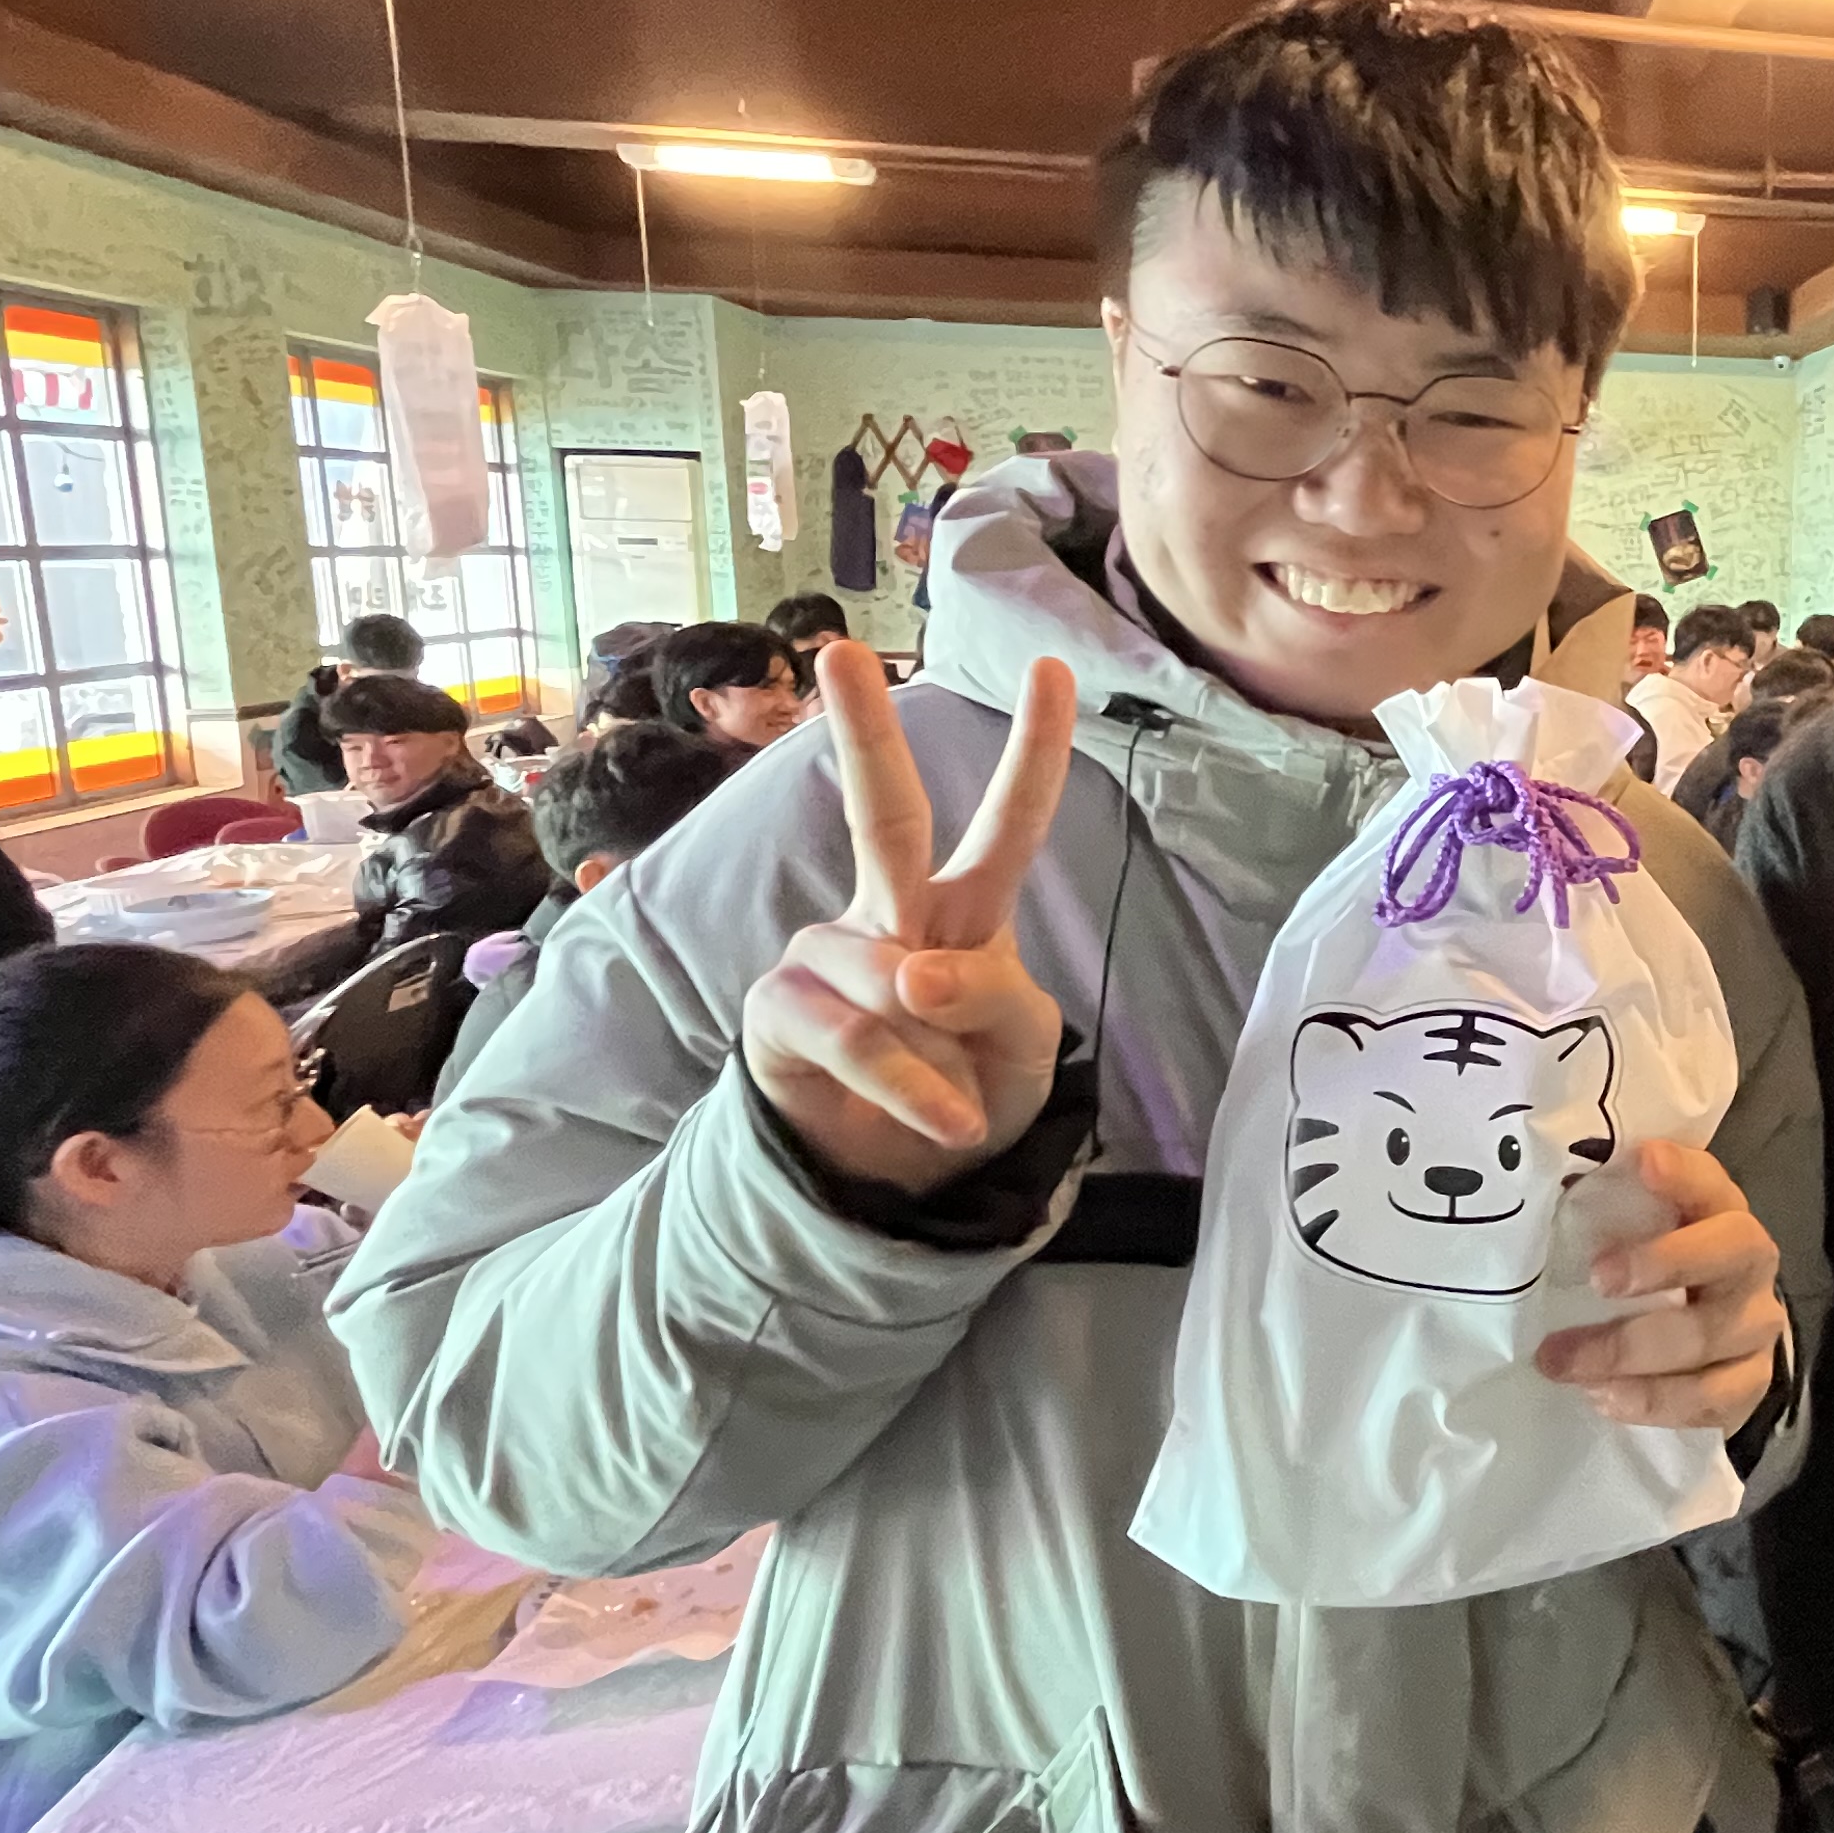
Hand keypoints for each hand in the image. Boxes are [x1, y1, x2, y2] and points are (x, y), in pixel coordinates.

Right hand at [740, 641, 1077, 1193]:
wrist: (897, 1177)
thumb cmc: (969, 1085)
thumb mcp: (1025, 1049)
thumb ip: (995, 999)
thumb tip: (914, 974)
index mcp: (966, 907)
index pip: (1007, 822)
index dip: (1035, 751)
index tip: (1051, 669)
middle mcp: (892, 912)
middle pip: (882, 812)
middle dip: (862, 731)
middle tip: (841, 654)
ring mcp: (828, 952)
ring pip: (889, 979)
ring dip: (936, 1056)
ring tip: (957, 1106)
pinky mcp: (782, 1006)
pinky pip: (853, 1037)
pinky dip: (906, 1086)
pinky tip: (942, 1120)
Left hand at [1536, 1138, 1790, 1433]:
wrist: (1720, 1348)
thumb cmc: (1658, 1276)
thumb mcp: (1642, 1237)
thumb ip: (1611, 1215)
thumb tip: (1534, 1197)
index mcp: (1720, 1211)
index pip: (1712, 1182)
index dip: (1683, 1173)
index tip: (1643, 1161)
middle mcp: (1749, 1263)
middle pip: (1727, 1254)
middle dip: (1661, 1264)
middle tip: (1597, 1279)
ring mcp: (1756, 1326)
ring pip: (1707, 1336)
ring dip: (1628, 1352)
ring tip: (1564, 1362)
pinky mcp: (1749, 1383)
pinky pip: (1708, 1397)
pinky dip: (1652, 1401)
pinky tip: (1603, 1398)